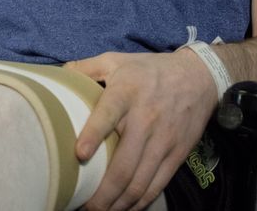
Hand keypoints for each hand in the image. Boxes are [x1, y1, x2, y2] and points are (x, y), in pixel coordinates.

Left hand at [65, 50, 217, 210]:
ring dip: (117, 204)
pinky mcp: (177, 154)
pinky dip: (139, 202)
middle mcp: (145, 119)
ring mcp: (163, 140)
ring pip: (138, 183)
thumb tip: (58, 75)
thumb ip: (86, 67)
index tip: (79, 154)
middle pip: (123, 166)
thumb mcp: (116, 60)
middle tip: (83, 207)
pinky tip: (125, 208)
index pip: (108, 115)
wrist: (199, 77)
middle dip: (101, 194)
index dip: (93, 135)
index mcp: (126, 93)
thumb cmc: (150, 70)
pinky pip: (156, 185)